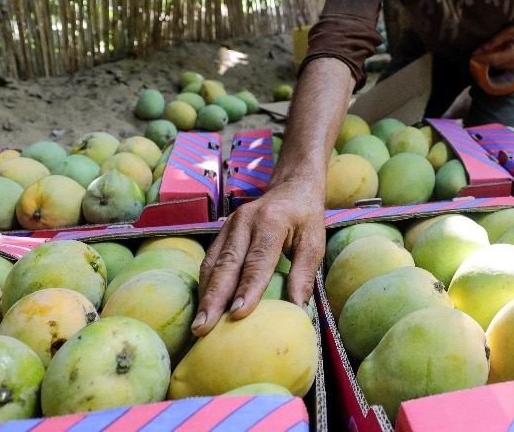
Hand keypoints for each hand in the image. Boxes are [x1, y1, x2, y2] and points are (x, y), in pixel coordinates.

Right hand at [191, 181, 325, 335]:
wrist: (291, 185)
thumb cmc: (306, 217)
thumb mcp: (314, 243)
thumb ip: (304, 275)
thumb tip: (297, 311)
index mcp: (271, 222)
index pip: (257, 261)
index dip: (247, 289)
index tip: (237, 314)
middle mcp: (245, 221)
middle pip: (226, 264)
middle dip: (214, 299)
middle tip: (204, 328)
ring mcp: (229, 225)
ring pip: (212, 263)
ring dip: (204, 295)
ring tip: (199, 325)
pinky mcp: (222, 231)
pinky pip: (210, 260)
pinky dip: (205, 284)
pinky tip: (202, 306)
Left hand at [471, 23, 513, 73]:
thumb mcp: (509, 31)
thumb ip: (494, 41)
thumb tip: (479, 49)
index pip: (494, 60)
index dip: (482, 59)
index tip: (472, 56)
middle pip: (497, 65)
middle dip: (488, 59)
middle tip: (481, 53)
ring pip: (503, 68)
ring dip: (497, 62)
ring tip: (495, 52)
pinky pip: (510, 69)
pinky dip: (506, 64)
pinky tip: (507, 55)